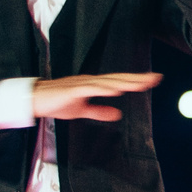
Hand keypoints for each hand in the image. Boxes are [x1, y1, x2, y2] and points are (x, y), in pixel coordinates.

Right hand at [33, 71, 161, 121]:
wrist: (34, 100)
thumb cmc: (57, 102)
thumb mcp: (82, 110)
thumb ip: (99, 111)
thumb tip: (118, 114)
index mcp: (95, 85)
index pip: (120, 81)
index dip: (137, 80)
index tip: (155, 79)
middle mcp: (91, 81)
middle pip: (118, 78)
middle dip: (138, 78)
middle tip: (157, 78)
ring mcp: (82, 84)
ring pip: (107, 82)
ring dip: (125, 82)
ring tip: (142, 84)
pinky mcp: (72, 90)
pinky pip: (90, 89)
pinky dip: (104, 88)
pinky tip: (116, 90)